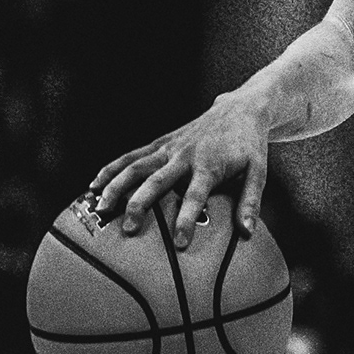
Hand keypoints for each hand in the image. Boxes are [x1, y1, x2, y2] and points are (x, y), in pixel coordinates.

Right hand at [88, 85, 271, 249]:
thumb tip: (247, 233)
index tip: (179, 243)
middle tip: (128, 229)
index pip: (195, 197)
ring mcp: (169, 147)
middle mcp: (184, 155)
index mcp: (209, 166)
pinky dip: (112, 168)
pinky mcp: (160, 142)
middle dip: (141, 204)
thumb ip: (250, 203)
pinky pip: (131, 155)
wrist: (240, 109)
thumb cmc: (249, 146)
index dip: (186, 220)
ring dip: (116, 185)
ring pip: (136, 166)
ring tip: (99, 207)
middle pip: (157, 181)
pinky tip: (94, 184)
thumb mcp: (259, 173)